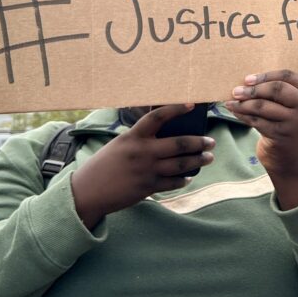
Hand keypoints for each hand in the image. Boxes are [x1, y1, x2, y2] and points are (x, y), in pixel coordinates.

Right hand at [70, 104, 214, 229]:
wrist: (87, 192)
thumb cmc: (103, 165)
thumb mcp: (120, 145)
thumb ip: (140, 140)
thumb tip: (168, 138)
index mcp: (133, 137)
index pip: (158, 117)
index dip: (176, 109)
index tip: (191, 104)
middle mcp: (142, 152)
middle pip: (178, 143)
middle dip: (199, 142)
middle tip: (210, 142)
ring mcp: (146, 171)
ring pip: (180, 164)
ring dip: (198, 160)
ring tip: (208, 157)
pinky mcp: (147, 188)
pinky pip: (172, 183)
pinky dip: (183, 179)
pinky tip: (189, 177)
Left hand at [226, 69, 297, 209]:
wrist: (294, 160)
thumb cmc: (288, 127)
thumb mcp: (293, 108)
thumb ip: (280, 93)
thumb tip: (247, 81)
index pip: (289, 76)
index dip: (267, 75)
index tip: (248, 79)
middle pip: (277, 89)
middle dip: (253, 89)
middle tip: (236, 91)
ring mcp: (296, 123)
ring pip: (263, 106)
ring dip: (244, 103)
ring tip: (231, 102)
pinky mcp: (281, 136)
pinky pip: (257, 121)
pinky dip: (243, 115)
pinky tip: (235, 112)